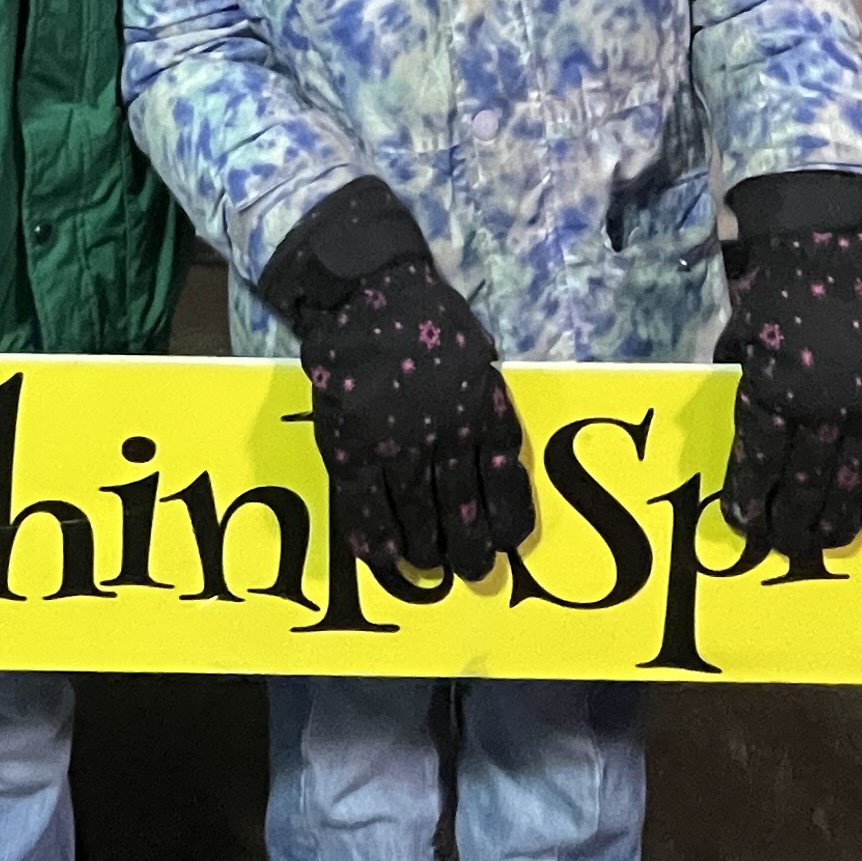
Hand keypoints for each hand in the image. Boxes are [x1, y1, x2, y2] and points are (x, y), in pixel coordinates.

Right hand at [258, 177, 532, 583]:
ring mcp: (400, 443)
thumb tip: (492, 454)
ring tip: (428, 567)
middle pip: (462, 508)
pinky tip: (382, 557)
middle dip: (468, 548)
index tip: (506, 542)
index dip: (505, 517)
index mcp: (484, 409)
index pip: (502, 480)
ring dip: (425, 547)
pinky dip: (374, 535)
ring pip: (417, 513)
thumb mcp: (476, 356)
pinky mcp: (356, 445)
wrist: (367, 288)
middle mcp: (449, 434)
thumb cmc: (425, 317)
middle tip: (472, 572)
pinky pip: (365, 505)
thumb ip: (484, 404)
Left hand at [716, 172, 861, 559]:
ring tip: (826, 539)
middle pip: (808, 485)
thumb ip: (742, 402)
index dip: (752, 502)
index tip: (748, 525)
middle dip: (793, 522)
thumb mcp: (739, 350)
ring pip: (856, 483)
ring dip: (839, 520)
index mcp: (774, 391)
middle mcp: (825, 404)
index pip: (760, 466)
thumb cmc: (776, 306)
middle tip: (787, 543)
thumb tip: (741, 463)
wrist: (831, 257)